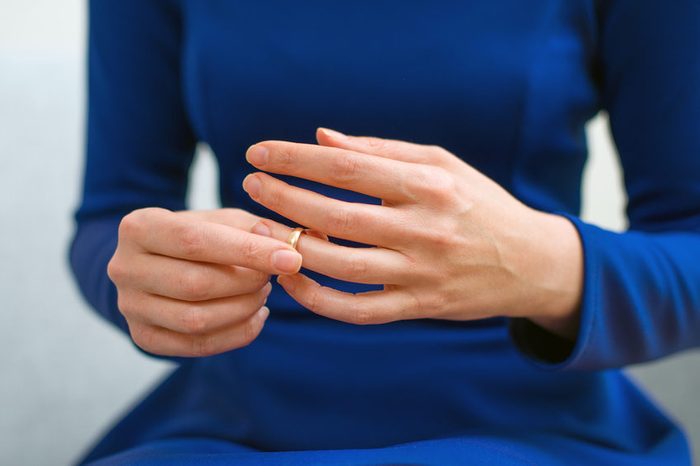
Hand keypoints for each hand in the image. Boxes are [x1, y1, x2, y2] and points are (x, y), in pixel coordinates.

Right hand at [107, 207, 302, 356]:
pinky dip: (238, 334)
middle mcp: (124, 268)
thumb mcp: (222, 220)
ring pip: (197, 320)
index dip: (248, 251)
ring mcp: (130, 307)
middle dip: (247, 283)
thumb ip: (254, 228)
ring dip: (243, 308)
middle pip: (196, 284)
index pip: (196, 241)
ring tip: (263, 292)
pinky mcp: (144, 337)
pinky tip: (256, 316)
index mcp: (138, 227)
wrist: (157, 264)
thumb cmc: (198, 236)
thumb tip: (287, 244)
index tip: (291, 258)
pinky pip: (198, 345)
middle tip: (272, 276)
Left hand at [242, 128, 582, 338]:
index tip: (259, 153)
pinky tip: (292, 279)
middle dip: (283, 198)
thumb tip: (323, 138)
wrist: (530, 262)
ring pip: (340, 265)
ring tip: (262, 230)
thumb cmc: (480, 204)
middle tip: (250, 185)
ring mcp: (422, 272)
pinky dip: (318, 299)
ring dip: (292, 247)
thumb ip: (382, 150)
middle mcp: (425, 228)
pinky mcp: (419, 307)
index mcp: (429, 184)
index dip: (296, 158)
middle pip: (335, 215)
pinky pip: (357, 311)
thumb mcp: (443, 164)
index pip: (347, 166)